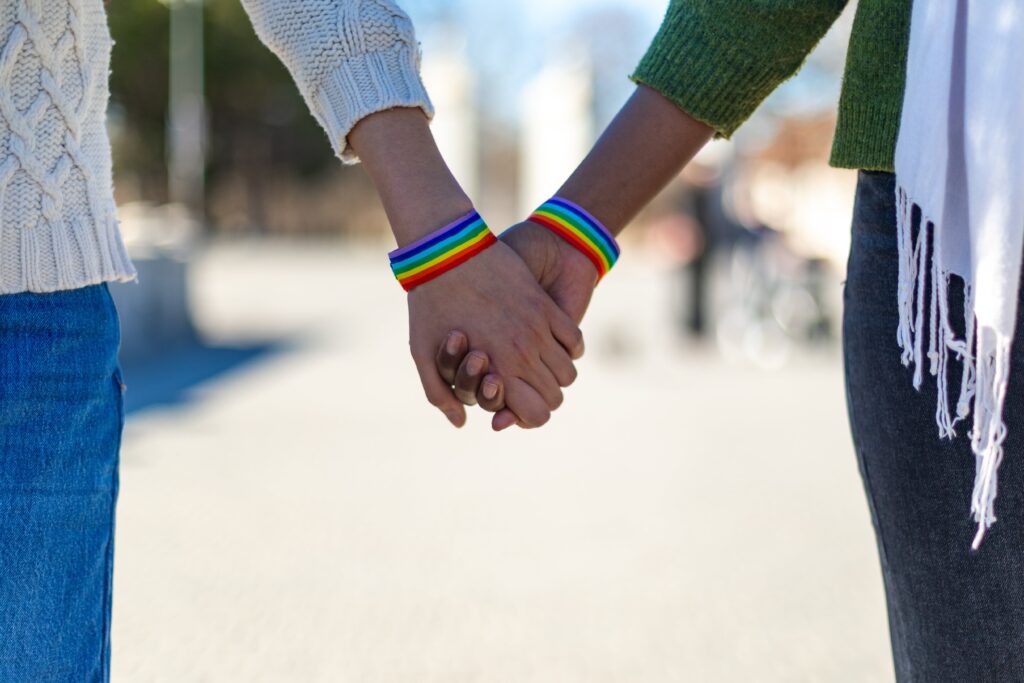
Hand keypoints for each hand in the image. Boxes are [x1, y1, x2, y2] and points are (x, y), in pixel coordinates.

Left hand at [409, 239, 583, 428]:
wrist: (446, 253)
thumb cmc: (429, 305)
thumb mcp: (423, 354)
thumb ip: (440, 393)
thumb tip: (461, 423)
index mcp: (495, 372)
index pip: (535, 415)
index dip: (530, 417)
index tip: (519, 406)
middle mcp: (522, 355)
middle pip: (555, 397)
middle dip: (544, 398)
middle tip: (528, 387)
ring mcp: (537, 330)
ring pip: (568, 372)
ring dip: (557, 374)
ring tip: (540, 366)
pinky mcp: (545, 306)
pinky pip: (574, 339)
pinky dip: (570, 348)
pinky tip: (555, 343)